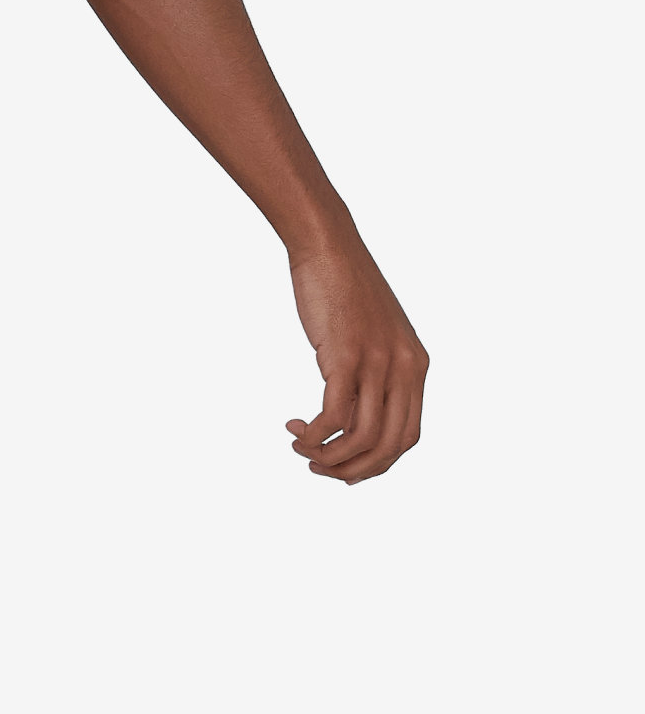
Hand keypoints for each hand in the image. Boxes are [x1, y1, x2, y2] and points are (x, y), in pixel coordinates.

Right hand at [283, 242, 427, 483]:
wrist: (328, 244)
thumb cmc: (343, 283)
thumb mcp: (373, 330)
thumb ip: (376, 366)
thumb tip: (355, 403)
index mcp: (416, 365)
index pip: (408, 436)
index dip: (378, 462)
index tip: (345, 466)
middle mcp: (404, 369)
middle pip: (390, 446)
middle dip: (354, 469)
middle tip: (319, 468)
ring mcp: (376, 363)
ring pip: (362, 437)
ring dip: (329, 456)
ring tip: (301, 448)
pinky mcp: (345, 356)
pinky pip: (335, 415)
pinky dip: (316, 434)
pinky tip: (297, 429)